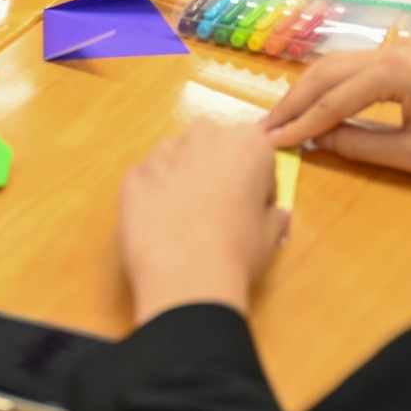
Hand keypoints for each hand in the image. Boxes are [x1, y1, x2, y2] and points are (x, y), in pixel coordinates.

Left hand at [116, 120, 287, 328]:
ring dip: (181, 180)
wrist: (186, 274)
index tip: (252, 211)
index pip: (257, 157)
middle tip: (217, 212)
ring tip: (184, 221)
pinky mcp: (132, 174)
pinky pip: (148, 182)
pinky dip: (153, 198)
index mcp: (246, 143)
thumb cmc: (239, 250)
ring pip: (175, 160)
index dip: (256, 186)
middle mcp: (202, 136)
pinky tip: (159, 227)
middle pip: (212, 148)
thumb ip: (274, 216)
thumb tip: (277, 214)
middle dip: (215, 171)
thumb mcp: (270, 235)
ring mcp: (161, 153)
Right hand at [263, 37, 410, 191]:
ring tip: (286, 117)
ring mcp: (406, 49)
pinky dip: (336, 85)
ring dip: (312, 90)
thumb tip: (317, 141)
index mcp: (396, 69)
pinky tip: (323, 105)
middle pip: (328, 70)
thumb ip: (359, 145)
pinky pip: (361, 67)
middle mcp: (396, 49)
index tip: (271, 141)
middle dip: (296, 100)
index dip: (299, 122)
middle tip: (266, 127)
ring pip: (341, 63)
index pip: (332, 96)